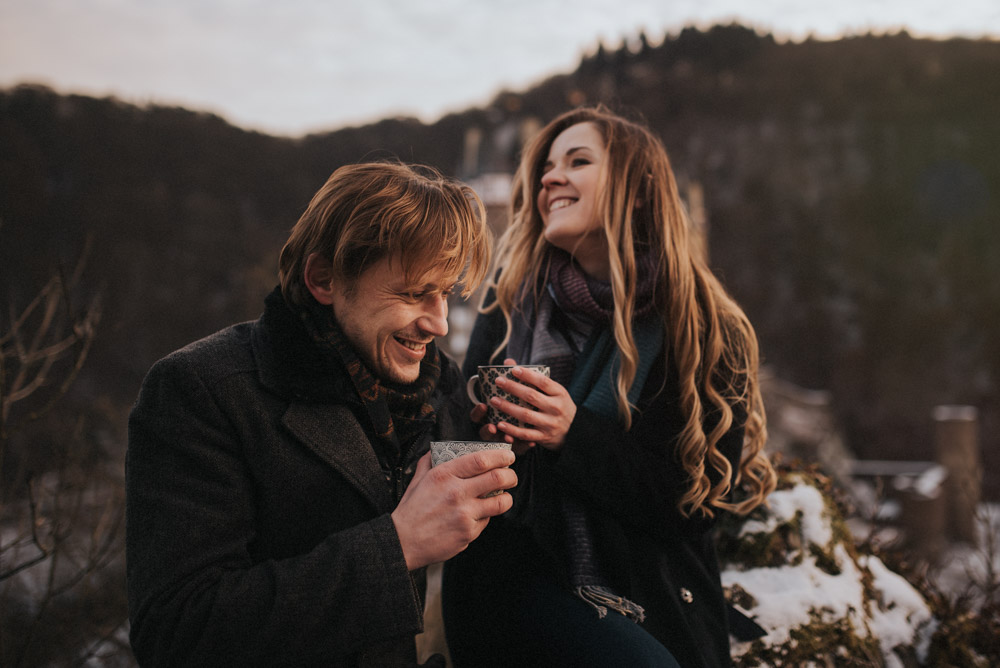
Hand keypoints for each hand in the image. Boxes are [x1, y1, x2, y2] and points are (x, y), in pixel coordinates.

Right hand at [391, 449, 515, 569]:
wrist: (403, 542)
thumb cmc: (412, 509)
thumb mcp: (418, 479)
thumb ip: (429, 461)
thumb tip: (438, 449)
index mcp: (444, 475)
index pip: (481, 460)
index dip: (501, 456)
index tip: (508, 456)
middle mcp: (456, 492)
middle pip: (498, 478)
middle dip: (511, 476)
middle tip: (511, 476)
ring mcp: (464, 514)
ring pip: (501, 502)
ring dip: (506, 498)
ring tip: (503, 496)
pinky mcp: (468, 533)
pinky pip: (487, 521)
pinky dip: (486, 517)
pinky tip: (477, 516)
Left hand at [489, 360, 575, 451]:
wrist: (575, 431)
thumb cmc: (559, 405)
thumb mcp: (554, 391)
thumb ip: (533, 378)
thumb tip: (509, 362)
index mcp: (560, 393)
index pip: (543, 382)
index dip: (528, 375)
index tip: (513, 370)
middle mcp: (556, 408)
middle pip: (532, 396)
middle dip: (513, 388)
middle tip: (498, 381)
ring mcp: (550, 423)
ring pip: (526, 415)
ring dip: (508, 407)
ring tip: (494, 400)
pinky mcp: (544, 437)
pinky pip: (525, 433)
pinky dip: (511, 429)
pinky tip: (500, 423)